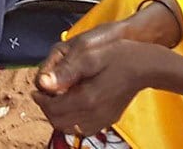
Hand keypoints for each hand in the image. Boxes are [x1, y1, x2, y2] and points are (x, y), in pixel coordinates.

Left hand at [33, 31, 167, 136]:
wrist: (146, 66)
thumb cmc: (119, 55)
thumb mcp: (88, 54)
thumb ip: (65, 70)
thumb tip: (44, 82)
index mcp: (87, 98)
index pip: (53, 108)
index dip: (40, 99)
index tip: (36, 90)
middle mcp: (95, 113)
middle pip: (59, 121)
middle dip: (47, 109)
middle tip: (43, 95)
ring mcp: (104, 119)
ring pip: (71, 128)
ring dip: (59, 115)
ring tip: (57, 99)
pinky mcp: (110, 119)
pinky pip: (85, 128)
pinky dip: (74, 119)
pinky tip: (74, 104)